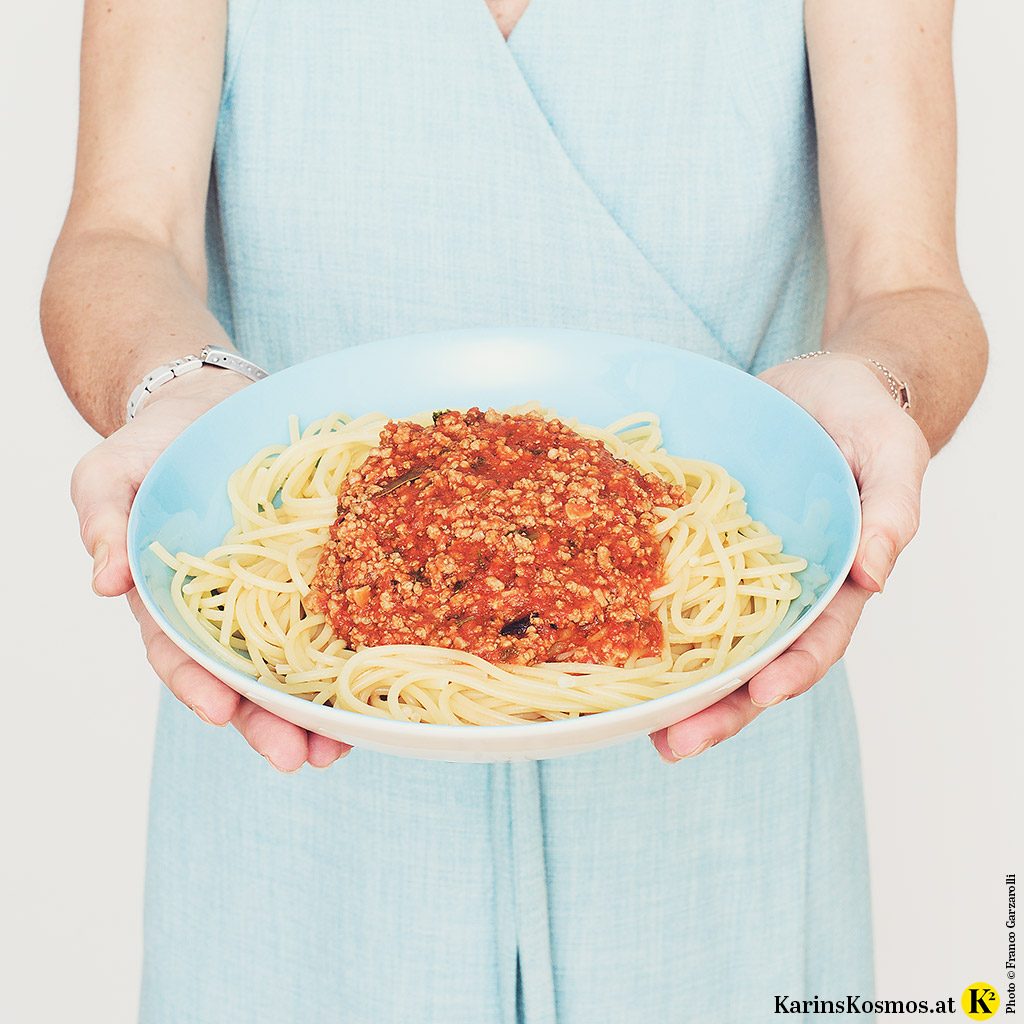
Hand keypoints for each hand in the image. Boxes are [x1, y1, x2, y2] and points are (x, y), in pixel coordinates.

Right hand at [73, 369, 350, 771]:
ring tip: (343, 745)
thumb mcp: (109, 474)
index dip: (198, 684)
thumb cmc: (154, 448)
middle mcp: (226, 608)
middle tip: (299, 758)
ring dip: (316, 708)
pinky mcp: (314, 571)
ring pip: (293, 661)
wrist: (211, 410)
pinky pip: (333, 614)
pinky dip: (352, 650)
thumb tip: (104, 584)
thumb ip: (103, 523)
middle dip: (269, 722)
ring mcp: (273, 593)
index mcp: (172, 598)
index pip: (179, 652)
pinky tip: (379, 685)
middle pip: (244, 676)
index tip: (222, 712)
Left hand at [650, 353, 929, 761]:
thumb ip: (894, 509)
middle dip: (719, 708)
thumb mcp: (892, 451)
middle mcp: (782, 588)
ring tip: (634, 722)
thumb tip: (876, 574)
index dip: (792, 671)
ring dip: (676, 684)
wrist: (815, 386)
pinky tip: (608, 642)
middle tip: (673, 745)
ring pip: (707, 638)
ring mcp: (737, 570)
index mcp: (835, 579)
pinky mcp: (700, 544)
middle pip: (753, 661)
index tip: (760, 697)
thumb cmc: (863, 419)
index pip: (817, 638)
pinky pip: (674, 584)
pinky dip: (649, 617)